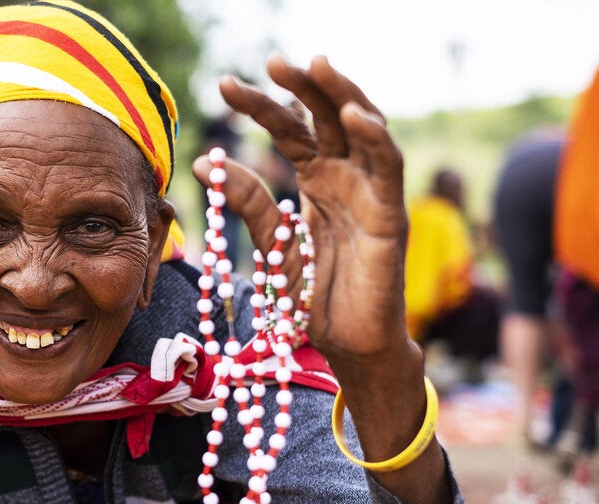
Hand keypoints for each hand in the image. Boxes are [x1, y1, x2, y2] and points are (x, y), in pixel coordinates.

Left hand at [193, 55, 408, 366]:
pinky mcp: (391, 215)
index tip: (225, 86)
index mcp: (317, 179)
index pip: (290, 128)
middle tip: (272, 62)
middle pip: (326, 117)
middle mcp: (345, 176)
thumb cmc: (312, 296)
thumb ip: (248, 202)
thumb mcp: (271, 243)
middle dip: (302, 87)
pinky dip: (375, 138)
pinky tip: (352, 115)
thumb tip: (208, 161)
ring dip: (341, 94)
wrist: (344, 344)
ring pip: (363, 129)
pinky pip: (388, 167)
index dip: (261, 105)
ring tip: (314, 67)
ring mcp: (370, 192)